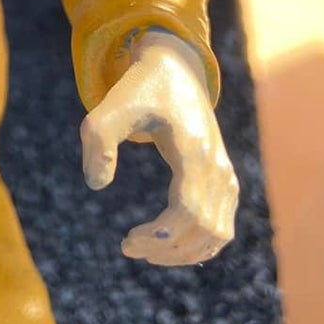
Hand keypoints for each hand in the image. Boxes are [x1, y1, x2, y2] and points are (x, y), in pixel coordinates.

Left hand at [80, 31, 236, 267]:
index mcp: (194, 149)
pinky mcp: (226, 181)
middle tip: (129, 247)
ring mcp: (226, 175)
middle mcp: (217, 166)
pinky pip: (222, 227)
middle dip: (166, 249)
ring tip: (145, 250)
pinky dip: (199, 245)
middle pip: (204, 229)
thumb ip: (98, 142)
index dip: (159, 236)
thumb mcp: (110, 106)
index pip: (188, 210)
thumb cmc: (140, 89)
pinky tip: (167, 246)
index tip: (127, 240)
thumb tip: (97, 185)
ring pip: (218, 234)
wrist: (176, 70)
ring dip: (183, 253)